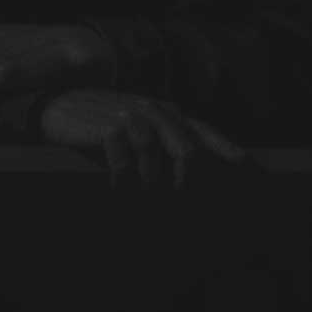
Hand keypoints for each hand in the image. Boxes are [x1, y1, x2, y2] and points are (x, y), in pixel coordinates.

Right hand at [37, 88, 245, 189]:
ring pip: (155, 161)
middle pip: (188, 152)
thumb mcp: (141, 133)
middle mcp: (157, 112)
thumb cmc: (106, 126)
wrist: (61, 106)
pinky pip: (125, 162)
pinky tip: (116, 187)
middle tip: (180, 205)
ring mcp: (134, 117)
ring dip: (148, 186)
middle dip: (188, 185)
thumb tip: (190, 183)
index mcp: (170, 114)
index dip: (229, 152)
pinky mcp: (110, 125)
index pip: (206, 134)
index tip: (250, 170)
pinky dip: (122, 180)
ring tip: (139, 198)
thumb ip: (166, 149)